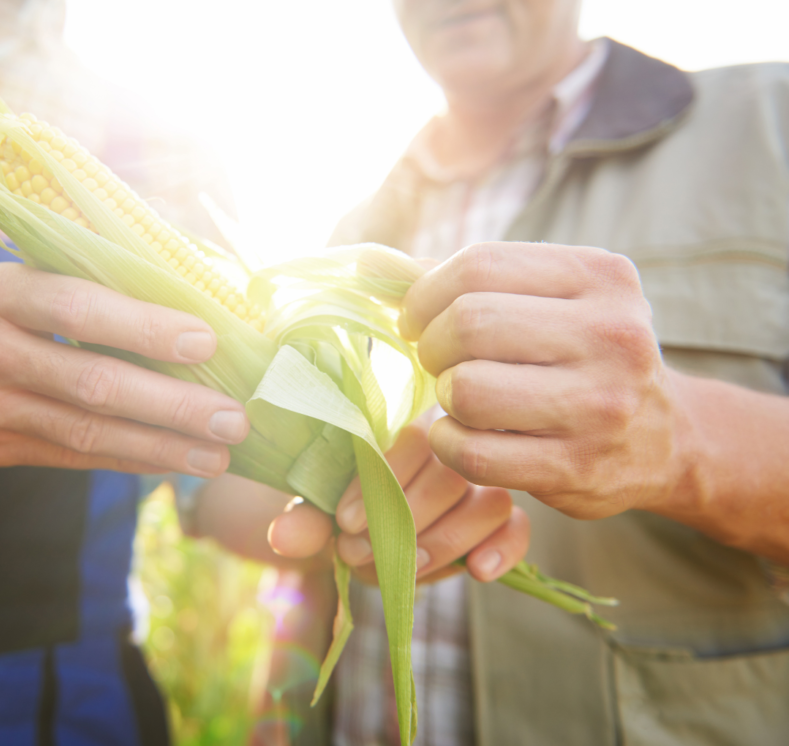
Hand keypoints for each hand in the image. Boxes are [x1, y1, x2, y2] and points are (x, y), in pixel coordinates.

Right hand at [0, 263, 247, 474]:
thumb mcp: (2, 276)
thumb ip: (75, 281)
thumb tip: (177, 283)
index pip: (79, 309)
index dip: (144, 326)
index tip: (206, 340)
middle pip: (92, 383)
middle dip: (171, 405)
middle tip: (234, 417)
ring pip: (86, 432)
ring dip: (161, 447)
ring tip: (219, 455)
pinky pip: (69, 458)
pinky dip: (125, 460)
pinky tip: (171, 463)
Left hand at [268, 423, 529, 583]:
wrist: (364, 530)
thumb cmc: (345, 509)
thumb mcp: (321, 513)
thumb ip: (307, 520)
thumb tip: (282, 537)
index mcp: (408, 428)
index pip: (410, 440)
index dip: (378, 485)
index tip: (343, 523)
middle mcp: (452, 448)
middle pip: (450, 475)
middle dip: (404, 521)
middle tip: (360, 551)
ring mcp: (482, 483)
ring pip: (488, 503)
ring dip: (444, 541)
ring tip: (404, 568)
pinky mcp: (503, 520)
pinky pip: (518, 527)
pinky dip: (504, 548)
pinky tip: (477, 570)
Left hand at [401, 241, 680, 518]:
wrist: (667, 439)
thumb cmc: (583, 356)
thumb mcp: (552, 300)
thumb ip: (468, 279)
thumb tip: (372, 264)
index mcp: (601, 277)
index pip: (480, 265)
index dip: (425, 293)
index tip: (416, 318)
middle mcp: (612, 335)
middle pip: (469, 324)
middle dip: (432, 344)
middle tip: (437, 361)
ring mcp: (600, 406)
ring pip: (469, 390)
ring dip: (444, 396)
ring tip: (458, 398)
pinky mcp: (577, 467)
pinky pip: (473, 453)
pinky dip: (447, 443)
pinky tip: (459, 435)